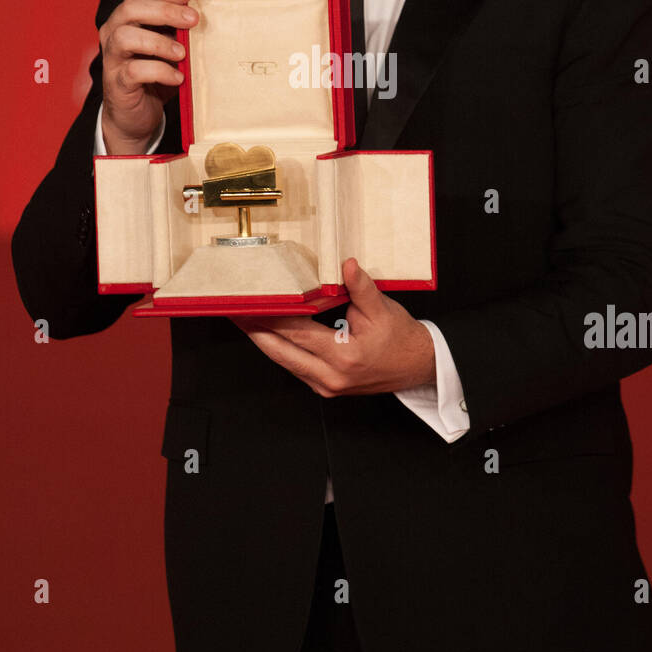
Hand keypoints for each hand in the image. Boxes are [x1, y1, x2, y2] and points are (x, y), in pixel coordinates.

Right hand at [99, 0, 197, 153]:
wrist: (135, 116)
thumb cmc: (154, 78)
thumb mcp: (170, 50)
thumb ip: (179, 32)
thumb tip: (203, 16)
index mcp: (128, 20)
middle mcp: (114, 33)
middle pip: (130, 8)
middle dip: (164, 10)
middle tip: (192, 20)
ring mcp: (113, 58)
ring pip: (126, 37)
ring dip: (159, 42)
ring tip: (182, 53)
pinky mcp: (117, 82)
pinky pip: (134, 71)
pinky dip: (160, 71)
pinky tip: (178, 77)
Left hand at [231, 257, 436, 396]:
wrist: (418, 368)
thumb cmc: (400, 339)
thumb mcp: (382, 310)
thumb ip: (361, 287)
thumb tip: (347, 264)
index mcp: (343, 357)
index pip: (297, 332)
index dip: (272, 314)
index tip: (254, 300)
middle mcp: (329, 377)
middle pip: (280, 351)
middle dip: (254, 330)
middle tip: (233, 311)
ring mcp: (325, 386)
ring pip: (284, 361)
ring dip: (263, 340)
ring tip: (243, 319)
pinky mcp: (325, 387)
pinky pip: (295, 366)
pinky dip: (280, 349)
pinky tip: (267, 334)